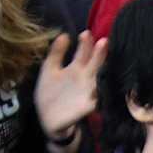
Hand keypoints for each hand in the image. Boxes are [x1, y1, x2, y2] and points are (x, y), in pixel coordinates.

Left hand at [36, 31, 107, 147]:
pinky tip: (102, 87)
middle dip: (99, 53)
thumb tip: (64, 35)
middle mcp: (85, 78)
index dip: (85, 44)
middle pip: (94, 63)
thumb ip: (56, 53)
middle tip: (103, 41)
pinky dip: (101, 95)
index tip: (85, 33)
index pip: (83, 53)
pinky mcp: (88, 106)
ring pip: (99, 79)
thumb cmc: (49, 93)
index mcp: (76, 68)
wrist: (47, 118)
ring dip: (103, 72)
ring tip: (106, 63)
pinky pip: (97, 100)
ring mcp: (88, 92)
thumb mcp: (49, 70)